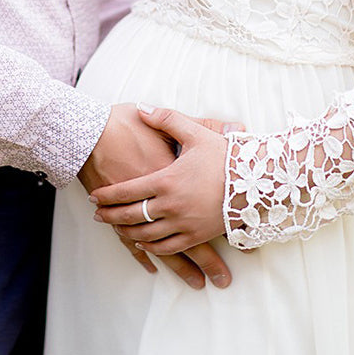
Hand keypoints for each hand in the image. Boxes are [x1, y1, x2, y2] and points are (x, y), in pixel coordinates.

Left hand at [90, 105, 235, 256]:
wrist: (259, 180)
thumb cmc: (226, 156)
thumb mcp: (196, 133)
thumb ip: (167, 119)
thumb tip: (142, 107)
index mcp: (167, 180)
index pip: (127, 191)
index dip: (107, 195)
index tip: (94, 196)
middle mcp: (172, 205)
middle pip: (131, 216)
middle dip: (110, 216)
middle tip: (97, 215)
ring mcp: (184, 223)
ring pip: (146, 234)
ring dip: (127, 232)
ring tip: (116, 228)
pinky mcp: (197, 235)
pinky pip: (167, 246)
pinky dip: (150, 246)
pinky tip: (143, 242)